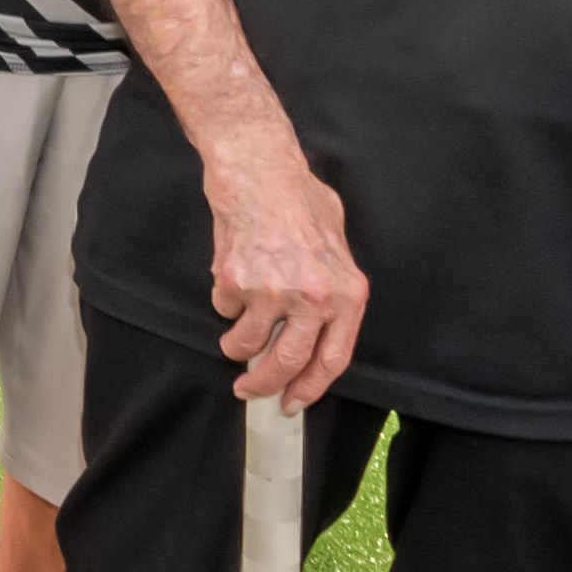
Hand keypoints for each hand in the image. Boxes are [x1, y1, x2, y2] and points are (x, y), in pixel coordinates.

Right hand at [197, 130, 365, 408]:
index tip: (293, 402)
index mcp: (346, 293)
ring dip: (235, 345)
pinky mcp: (236, 279)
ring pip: (247, 342)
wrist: (259, 168)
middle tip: (250, 390)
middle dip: (264, 384)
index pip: (332, 359)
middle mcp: (314, 297)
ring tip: (233, 338)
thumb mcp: (337, 244)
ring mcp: (273, 290)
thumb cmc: (299, 198)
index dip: (311, 389)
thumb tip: (318, 325)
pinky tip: (232, 277)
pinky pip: (225, 307)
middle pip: (288, 363)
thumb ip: (333, 287)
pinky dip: (225, 301)